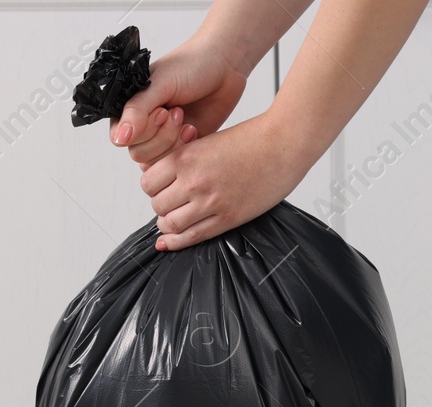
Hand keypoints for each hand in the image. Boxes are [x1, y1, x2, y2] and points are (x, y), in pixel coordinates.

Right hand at [111, 39, 246, 165]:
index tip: (163, 110)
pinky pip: (175, 164)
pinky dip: (185, 150)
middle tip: (178, 113)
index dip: (142, 129)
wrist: (224, 67)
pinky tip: (193, 129)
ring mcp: (161, 138)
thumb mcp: (160, 85)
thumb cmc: (190, 66)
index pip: (120, 137)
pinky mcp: (181, 147)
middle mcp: (142, 125)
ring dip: (173, 143)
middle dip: (161, 136)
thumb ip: (137, 111)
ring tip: (186, 120)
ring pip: (157, 163)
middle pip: (139, 153)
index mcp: (129, 107)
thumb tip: (119, 138)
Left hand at [139, 113, 308, 249]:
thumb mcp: (208, 142)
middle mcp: (194, 181)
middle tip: (169, 205)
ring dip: (168, 225)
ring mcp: (210, 202)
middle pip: (157, 205)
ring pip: (171, 223)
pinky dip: (177, 242)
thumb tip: (168, 181)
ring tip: (174, 221)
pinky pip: (193, 236)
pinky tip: (170, 241)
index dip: (152, 188)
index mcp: (186, 157)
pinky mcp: (227, 218)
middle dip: (160, 206)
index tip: (160, 190)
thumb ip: (186, 160)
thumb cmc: (251, 140)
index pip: (148, 182)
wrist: (283, 144)